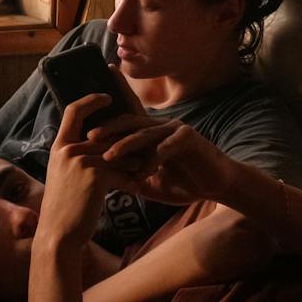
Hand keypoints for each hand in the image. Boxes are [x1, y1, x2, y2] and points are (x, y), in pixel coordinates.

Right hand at [39, 96, 133, 250]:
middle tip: (147, 147)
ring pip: (119, 153)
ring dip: (135, 162)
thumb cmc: (65, 210)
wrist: (58, 235)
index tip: (107, 96)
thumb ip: (78, 158)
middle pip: (107, 135)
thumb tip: (103, 147)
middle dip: (129, 143)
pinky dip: (131, 180)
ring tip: (147, 169)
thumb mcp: (65, 177)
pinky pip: (122, 171)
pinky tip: (137, 189)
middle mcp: (68, 149)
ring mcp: (80, 161)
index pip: (73, 110)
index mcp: (59, 146)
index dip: (91, 99)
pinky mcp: (94, 175)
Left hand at [100, 120, 240, 205]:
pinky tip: (144, 171)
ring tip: (109, 156)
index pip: (124, 121)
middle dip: (108, 130)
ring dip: (126, 144)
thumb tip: (106, 183)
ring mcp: (175, 130)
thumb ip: (132, 179)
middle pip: (129, 123)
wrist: (217, 186)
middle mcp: (160, 127)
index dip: (105, 115)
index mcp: (150, 134)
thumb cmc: (185, 183)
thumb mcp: (152, 184)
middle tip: (88, 138)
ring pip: (145, 134)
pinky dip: (154, 158)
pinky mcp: (189, 138)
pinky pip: (167, 146)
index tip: (83, 117)